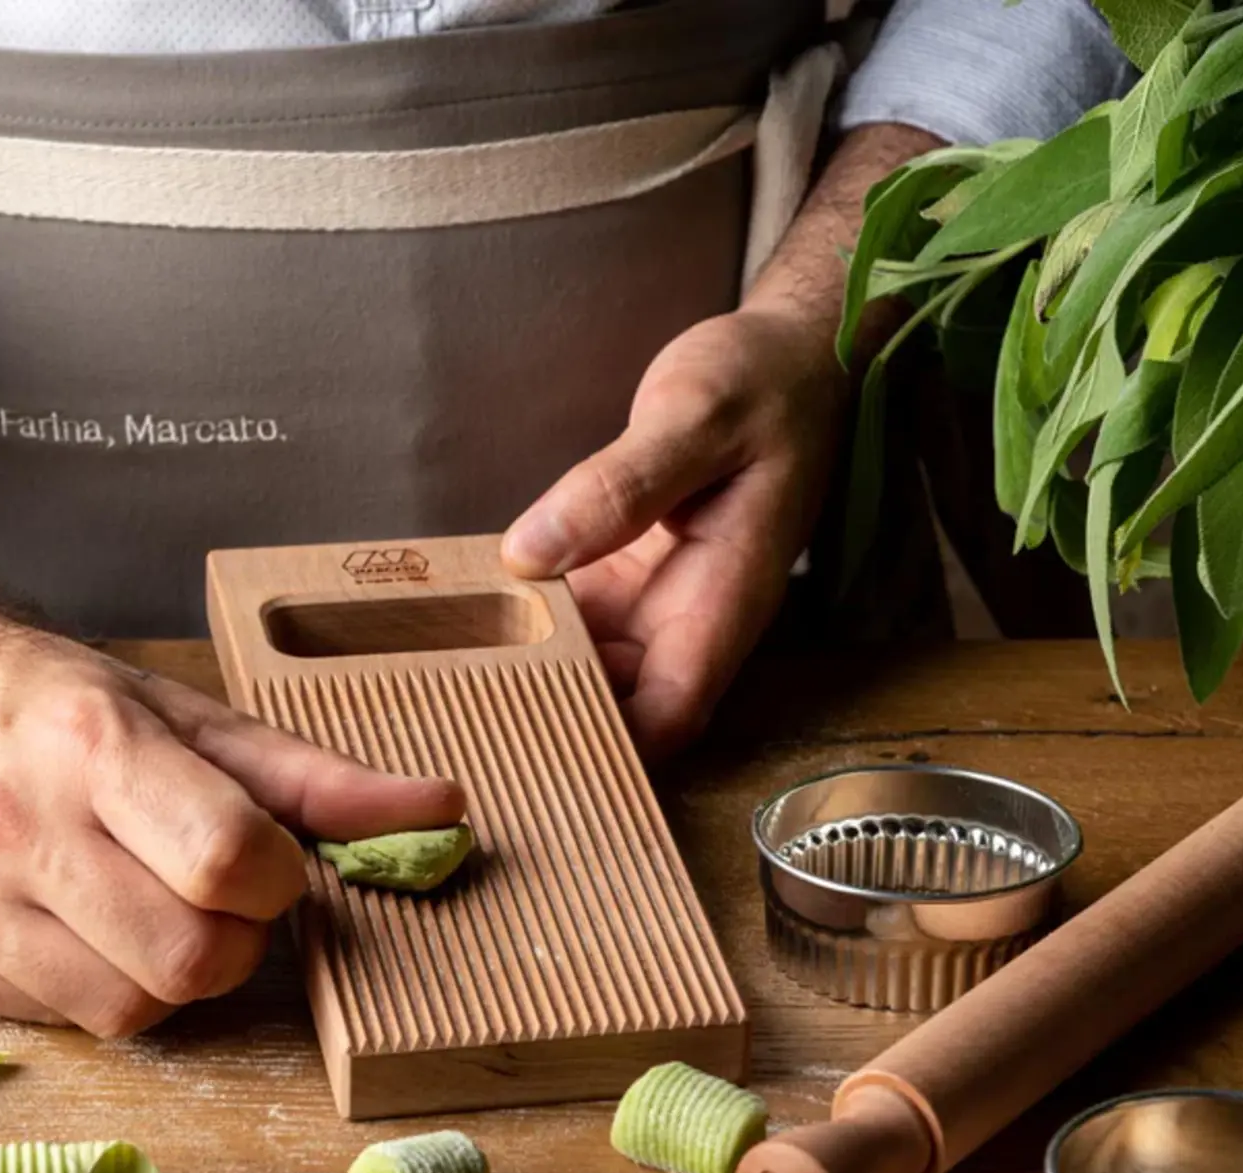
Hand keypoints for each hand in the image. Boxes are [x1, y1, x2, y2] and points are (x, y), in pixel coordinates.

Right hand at [0, 629, 463, 1033]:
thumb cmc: (54, 707)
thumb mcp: (187, 715)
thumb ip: (313, 778)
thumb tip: (444, 811)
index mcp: (92, 744)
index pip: (230, 861)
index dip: (275, 880)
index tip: (261, 861)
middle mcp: (12, 822)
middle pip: (189, 958)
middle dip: (232, 941)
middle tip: (208, 895)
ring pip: (129, 1009)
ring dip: (169, 974)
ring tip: (141, 905)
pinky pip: (65, 1021)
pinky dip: (100, 987)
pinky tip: (77, 924)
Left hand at [499, 124, 941, 759]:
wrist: (795, 357)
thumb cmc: (763, 382)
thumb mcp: (694, 415)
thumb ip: (619, 486)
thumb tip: (529, 554)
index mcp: (726, 598)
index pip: (671, 711)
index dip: (610, 745)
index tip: (529, 744)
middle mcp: (690, 617)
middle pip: (621, 704)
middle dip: (552, 717)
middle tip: (457, 711)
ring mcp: (656, 602)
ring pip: (588, 669)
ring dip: (530, 673)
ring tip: (447, 673)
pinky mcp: (627, 577)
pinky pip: (574, 621)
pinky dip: (528, 623)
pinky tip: (467, 616)